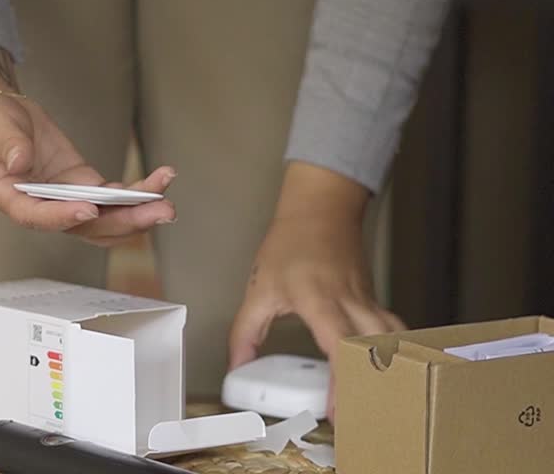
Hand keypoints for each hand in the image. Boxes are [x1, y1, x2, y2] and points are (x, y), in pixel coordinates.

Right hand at [0, 43, 174, 245]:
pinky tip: (158, 181)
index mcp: (12, 199)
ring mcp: (65, 197)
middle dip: (122, 221)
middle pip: (84, 227)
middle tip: (156, 211)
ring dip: (136, 213)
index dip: (64, 217)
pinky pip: (111, 196)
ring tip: (166, 200)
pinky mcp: (81, 184)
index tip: (90, 209)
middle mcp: (42, 205)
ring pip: (104, 218)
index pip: (38, 216)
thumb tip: (20, 163)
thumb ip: (7, 147)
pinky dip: (136, 192)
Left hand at [228, 163, 404, 418]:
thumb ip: (245, 331)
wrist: (321, 210)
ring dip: (386, 374)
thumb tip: (237, 366)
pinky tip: (382, 377)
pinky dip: (391, 358)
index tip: (339, 411)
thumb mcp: (259, 288)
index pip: (339, 347)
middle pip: (375, 352)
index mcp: (319, 300)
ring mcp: (370, 302)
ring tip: (374, 403)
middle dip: (371, 389)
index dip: (342, 383)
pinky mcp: (377, 304)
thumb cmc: (290, 245)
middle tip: (359, 419)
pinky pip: (392, 335)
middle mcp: (351, 303)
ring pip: (392, 343)